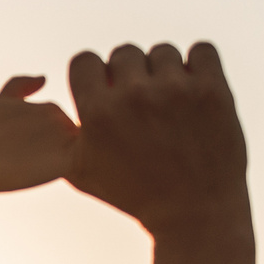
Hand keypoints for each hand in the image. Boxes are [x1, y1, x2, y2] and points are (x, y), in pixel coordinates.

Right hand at [0, 75, 79, 192]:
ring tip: (28, 165)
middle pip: (65, 144)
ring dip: (53, 162)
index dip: (38, 145)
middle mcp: (63, 119)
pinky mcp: (69, 160)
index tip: (20, 149)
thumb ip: (21, 85)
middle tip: (23, 157)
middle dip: (48, 153)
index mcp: (52, 107)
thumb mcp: (1, 103)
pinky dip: (59, 171)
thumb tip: (43, 78)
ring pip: (69, 156)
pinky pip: (72, 169)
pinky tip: (37, 172)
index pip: (56, 132)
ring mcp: (67, 140)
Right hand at [64, 43, 247, 233]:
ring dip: (165, 71)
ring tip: (171, 101)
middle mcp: (134, 96)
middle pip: (124, 52)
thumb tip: (51, 113)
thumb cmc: (135, 195)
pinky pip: (202, 50)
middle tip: (143, 104)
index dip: (95, 75)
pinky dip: (198, 64)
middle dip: (130, 74)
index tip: (107, 92)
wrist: (194, 213)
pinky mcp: (212, 90)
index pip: (85, 60)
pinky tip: (194, 89)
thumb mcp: (84, 174)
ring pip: (163, 51)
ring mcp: (175, 90)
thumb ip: (65, 137)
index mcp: (98, 113)